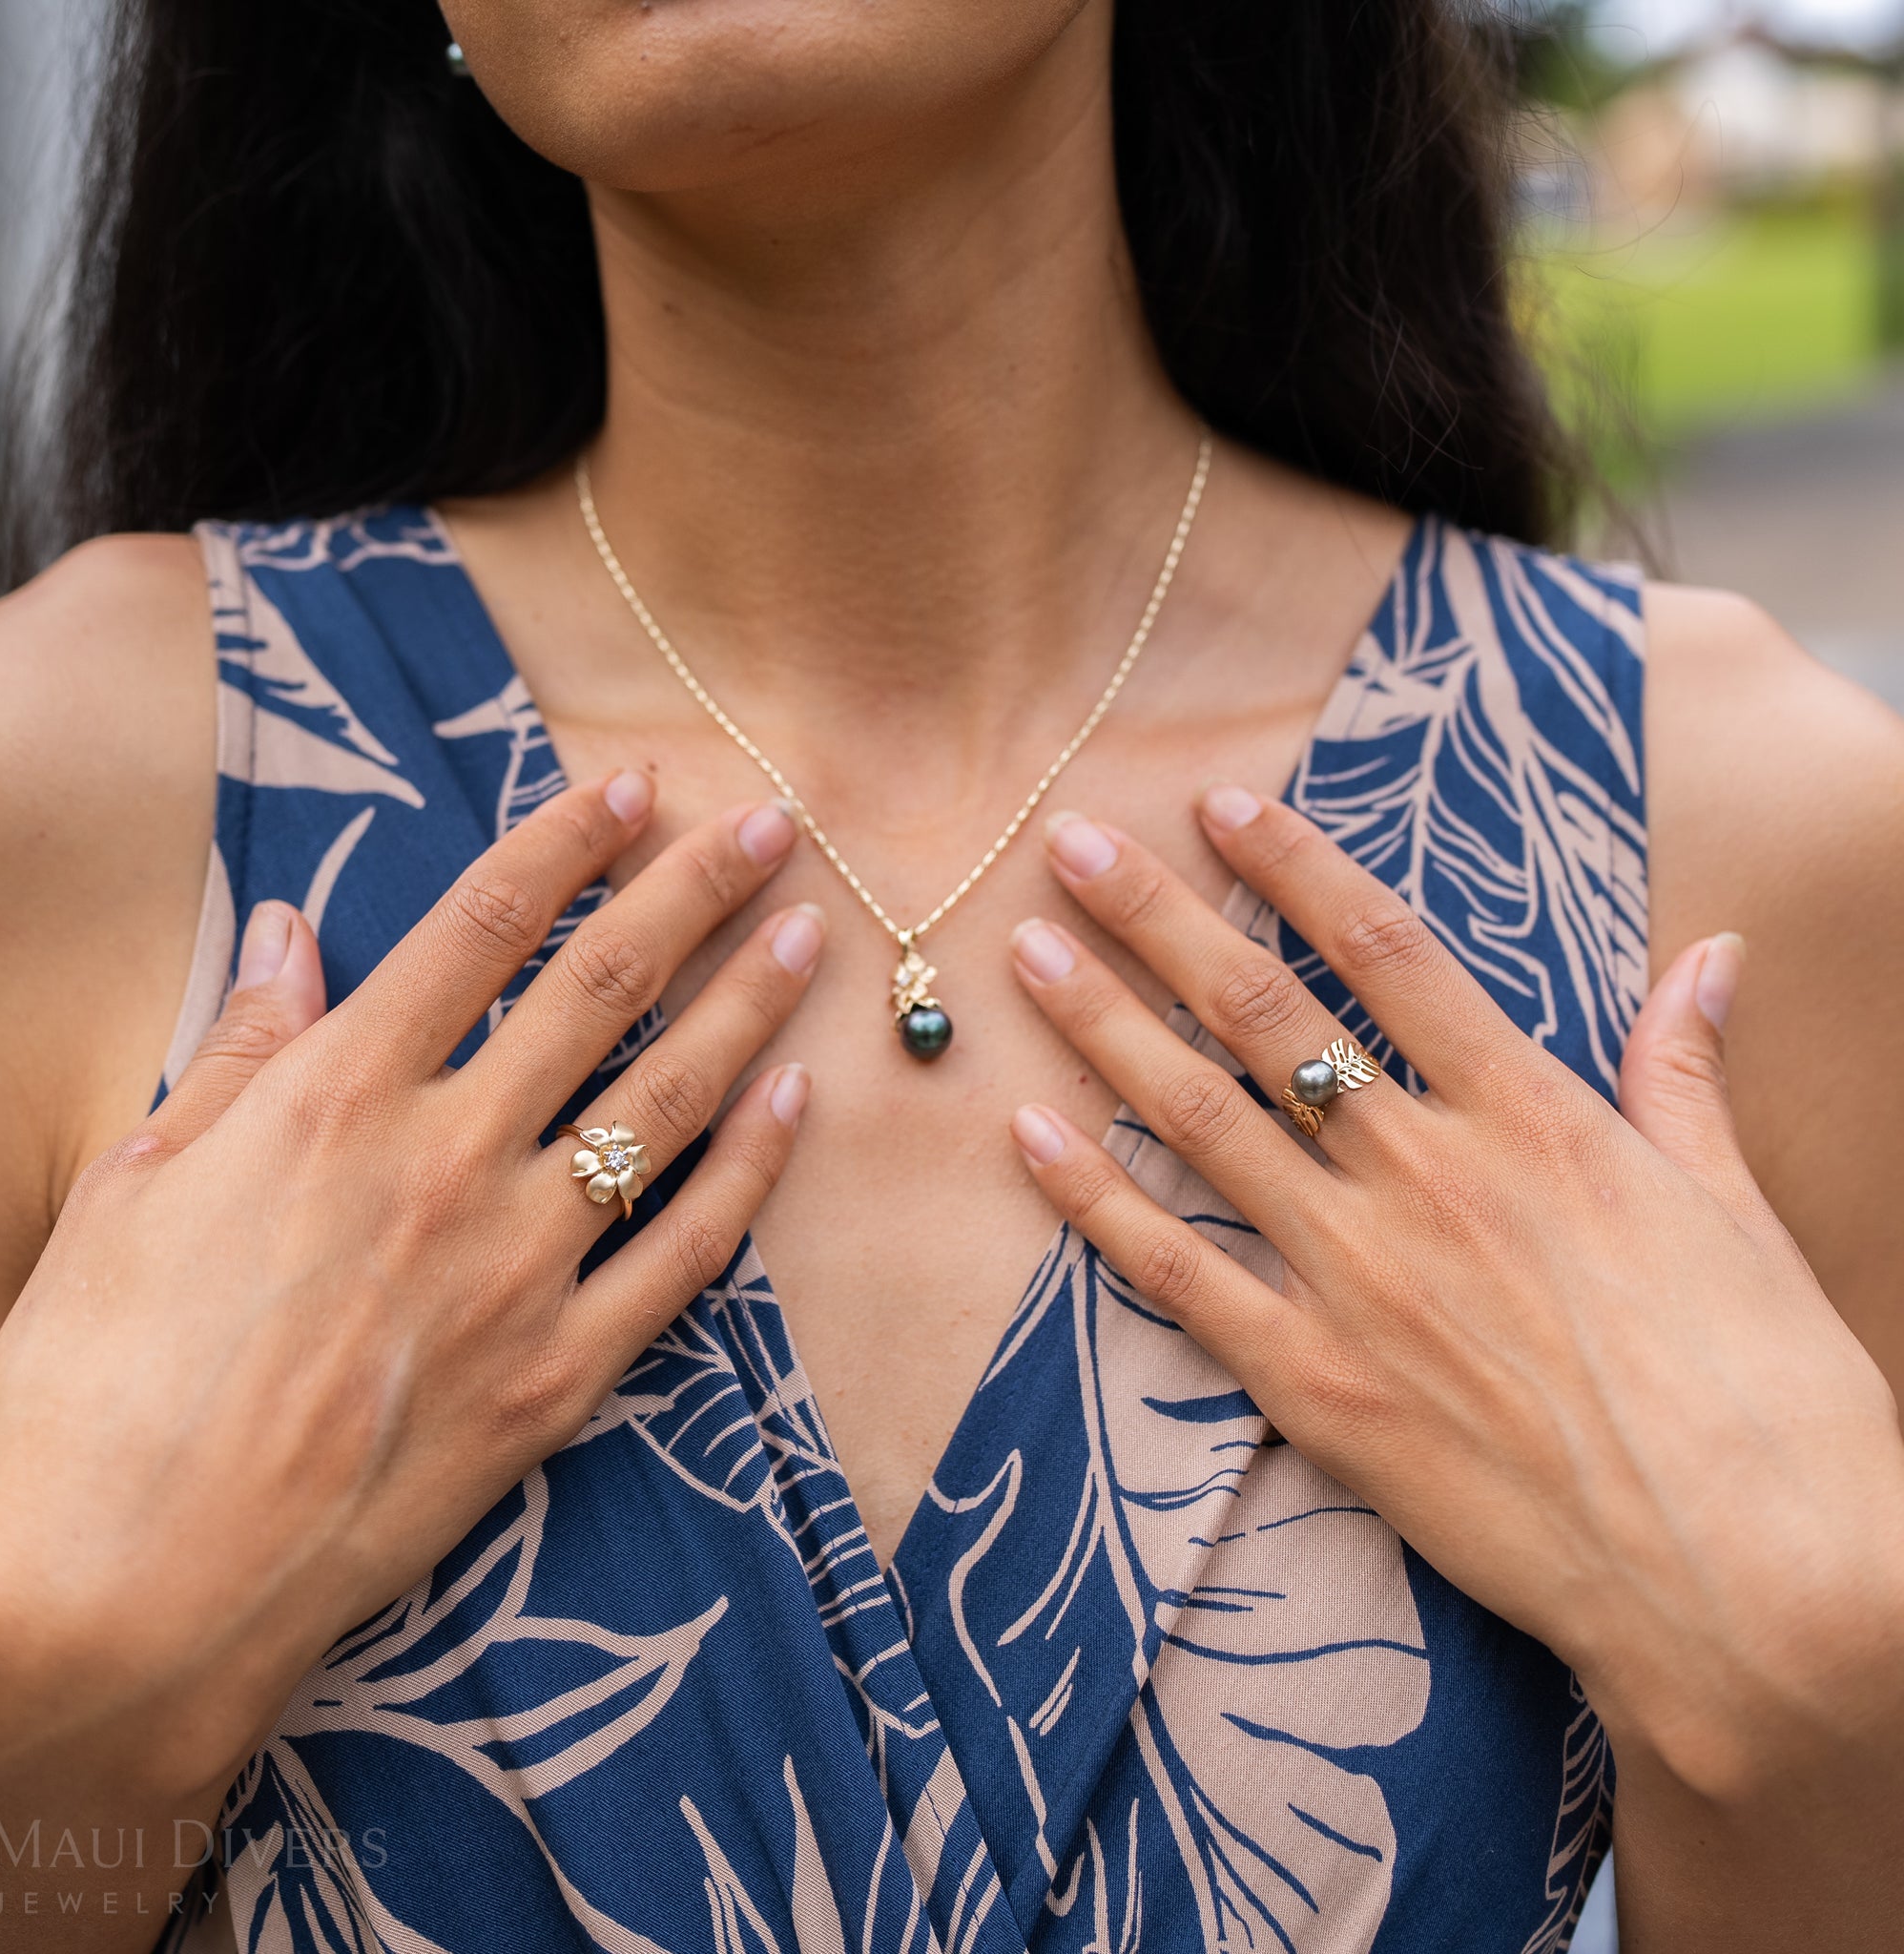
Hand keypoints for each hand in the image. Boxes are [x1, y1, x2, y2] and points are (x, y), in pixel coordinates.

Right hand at [0, 775, 821, 1820]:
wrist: (124, 1596)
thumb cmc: (94, 1389)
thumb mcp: (132, 1187)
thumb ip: (238, 1051)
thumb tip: (287, 930)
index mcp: (333, 1100)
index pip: (478, 929)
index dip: (566, 843)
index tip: (632, 786)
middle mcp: (443, 1164)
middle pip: (598, 991)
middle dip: (693, 892)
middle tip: (771, 821)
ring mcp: (514, 1273)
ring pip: (664, 1104)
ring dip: (747, 1006)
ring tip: (809, 933)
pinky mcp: (557, 1379)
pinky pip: (683, 1256)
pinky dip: (748, 1173)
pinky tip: (795, 1106)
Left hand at [1005, 788, 1903, 1813]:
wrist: (1755, 1583)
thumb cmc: (1766, 1395)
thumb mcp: (1734, 1208)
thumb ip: (1684, 1071)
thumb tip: (1707, 952)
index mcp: (1535, 1119)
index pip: (1389, 952)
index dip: (1296, 866)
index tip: (1221, 803)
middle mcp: (1430, 1176)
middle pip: (1264, 1016)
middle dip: (1158, 918)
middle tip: (1069, 844)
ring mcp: (1361, 1280)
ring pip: (1201, 1120)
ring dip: (1102, 1027)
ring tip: (1027, 953)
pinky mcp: (1316, 1386)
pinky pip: (1178, 1274)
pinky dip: (1094, 1198)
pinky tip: (1028, 1131)